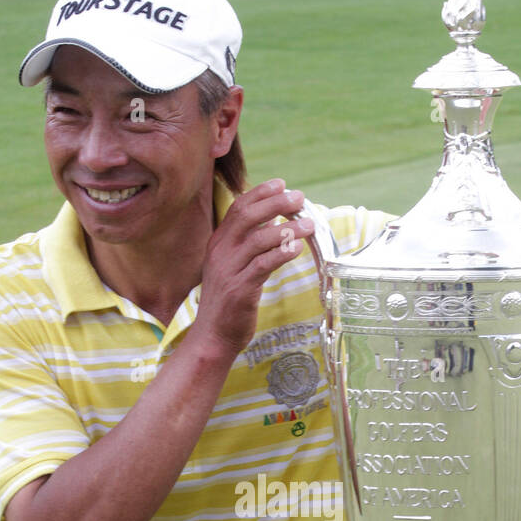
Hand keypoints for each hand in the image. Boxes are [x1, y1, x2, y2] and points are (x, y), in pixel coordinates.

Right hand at [196, 178, 313, 355]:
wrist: (212, 336)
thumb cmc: (227, 301)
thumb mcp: (232, 267)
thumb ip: (247, 245)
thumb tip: (272, 222)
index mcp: (218, 243)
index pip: (238, 208)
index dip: (260, 193)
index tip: (281, 184)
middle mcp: (221, 252)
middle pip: (247, 216)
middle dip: (275, 203)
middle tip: (299, 198)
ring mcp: (229, 270)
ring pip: (258, 239)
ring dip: (287, 228)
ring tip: (309, 223)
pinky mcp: (240, 290)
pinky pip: (263, 265)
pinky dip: (281, 253)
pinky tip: (297, 248)